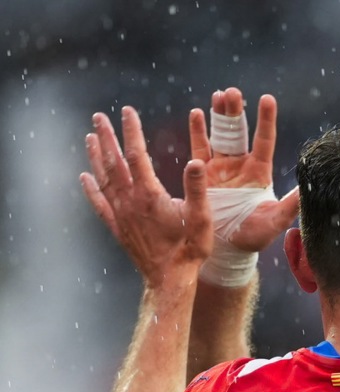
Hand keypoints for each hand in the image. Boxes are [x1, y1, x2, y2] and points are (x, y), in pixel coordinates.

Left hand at [81, 107, 211, 287]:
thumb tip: (196, 161)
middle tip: (99, 117)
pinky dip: (90, 189)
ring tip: (89, 137)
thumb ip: (198, 188)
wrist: (170, 279)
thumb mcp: (201, 218)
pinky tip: (84, 178)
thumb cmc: (190, 249)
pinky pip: (99, 204)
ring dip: (95, 157)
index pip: (137, 155)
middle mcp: (130, 202)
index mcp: (150, 195)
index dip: (131, 131)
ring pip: (103, 179)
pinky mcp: (118, 228)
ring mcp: (121, 215)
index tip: (127, 111)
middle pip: (114, 162)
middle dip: (106, 137)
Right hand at [189, 87, 298, 252]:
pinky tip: (197, 113)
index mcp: (259, 171)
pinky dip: (198, 131)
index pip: (264, 140)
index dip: (266, 120)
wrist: (226, 247)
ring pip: (220, 134)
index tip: (267, 98)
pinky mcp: (203, 174)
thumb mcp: (274, 220)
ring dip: (219, 115)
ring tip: (218, 95)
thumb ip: (291, 205)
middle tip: (233, 92)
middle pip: (239, 131)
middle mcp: (240, 165)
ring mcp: (221, 167)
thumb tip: (309, 190)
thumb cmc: (253, 235)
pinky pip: (199, 148)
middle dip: (236, 111)